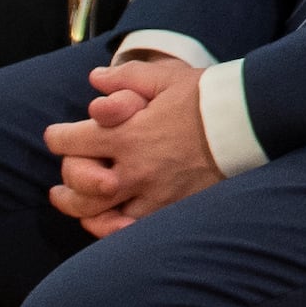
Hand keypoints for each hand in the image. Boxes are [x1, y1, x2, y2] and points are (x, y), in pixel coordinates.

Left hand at [44, 50, 219, 236]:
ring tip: (71, 204)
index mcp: (128, 134)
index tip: (57, 136)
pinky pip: (130, 229)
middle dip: (64, 179)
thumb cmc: (205, 97)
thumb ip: (125, 77)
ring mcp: (153, 194)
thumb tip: (95, 81)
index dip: (58, 137)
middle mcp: (135, 169)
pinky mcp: (170, 210)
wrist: (248, 125)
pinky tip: (104, 221)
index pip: (72, 142)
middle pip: (79, 183)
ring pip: (99, 212)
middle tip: (59, 181)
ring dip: (79, 208)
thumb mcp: (165, 77)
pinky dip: (110, 229)